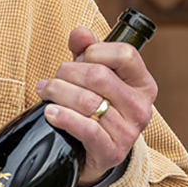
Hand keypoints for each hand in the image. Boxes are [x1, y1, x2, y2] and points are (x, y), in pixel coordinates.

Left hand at [36, 27, 158, 186]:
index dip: (95, 51)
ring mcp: (129, 132)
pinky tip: (50, 112)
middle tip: (53, 79)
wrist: (93, 153)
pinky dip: (63, 117)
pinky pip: (86, 129)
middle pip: (99, 76)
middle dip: (67, 73)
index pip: (125, 54)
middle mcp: (141, 107)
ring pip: (88, 102)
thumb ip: (87, 51)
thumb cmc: (94, 107)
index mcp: (143, 84)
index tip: (79, 58)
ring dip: (58, 93)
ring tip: (45, 92)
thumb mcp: (92, 77)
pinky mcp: (112, 152)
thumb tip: (80, 33)